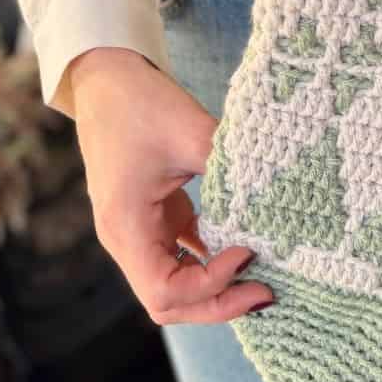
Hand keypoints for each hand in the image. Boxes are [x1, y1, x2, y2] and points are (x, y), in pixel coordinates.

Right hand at [68, 48, 272, 324]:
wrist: (105, 79)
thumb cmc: (138, 103)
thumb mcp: (190, 133)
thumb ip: (231, 172)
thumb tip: (276, 200)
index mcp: (126, 225)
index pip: (164, 291)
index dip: (210, 286)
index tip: (247, 252)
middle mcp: (126, 239)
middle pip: (170, 302)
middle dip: (219, 302)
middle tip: (267, 291)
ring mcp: (138, 232)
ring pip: (176, 285)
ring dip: (217, 288)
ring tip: (263, 278)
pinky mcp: (153, 219)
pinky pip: (182, 257)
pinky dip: (212, 261)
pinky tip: (247, 252)